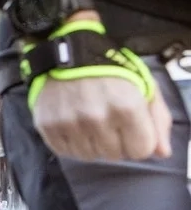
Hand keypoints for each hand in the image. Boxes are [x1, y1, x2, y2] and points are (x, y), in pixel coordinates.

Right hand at [31, 22, 171, 158]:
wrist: (71, 53)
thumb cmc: (113, 70)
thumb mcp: (145, 86)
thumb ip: (159, 120)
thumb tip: (162, 153)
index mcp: (126, 107)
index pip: (140, 150)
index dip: (138, 141)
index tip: (131, 128)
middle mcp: (96, 118)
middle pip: (114, 155)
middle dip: (115, 143)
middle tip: (109, 122)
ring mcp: (69, 124)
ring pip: (89, 156)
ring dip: (92, 144)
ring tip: (90, 123)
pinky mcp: (48, 126)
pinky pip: (65, 152)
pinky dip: (72, 144)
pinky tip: (74, 126)